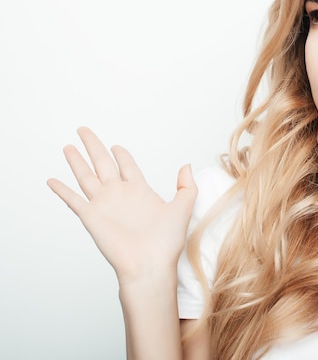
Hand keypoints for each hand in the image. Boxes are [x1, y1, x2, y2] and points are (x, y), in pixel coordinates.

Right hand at [47, 127, 196, 284]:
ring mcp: (104, 205)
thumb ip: (186, 186)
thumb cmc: (167, 242)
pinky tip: (52, 180)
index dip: (121, 154)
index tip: (116, 146)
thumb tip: (187, 165)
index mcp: (140, 190)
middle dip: (94, 145)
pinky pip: (73, 200)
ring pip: (86, 176)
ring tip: (68, 146)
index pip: (127, 166)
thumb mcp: (183, 207)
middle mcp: (119, 194)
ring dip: (76, 161)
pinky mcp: (91, 217)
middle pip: (102, 163)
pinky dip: (62, 190)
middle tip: (84, 130)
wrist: (150, 264)